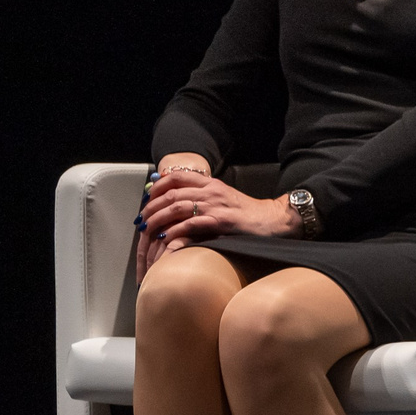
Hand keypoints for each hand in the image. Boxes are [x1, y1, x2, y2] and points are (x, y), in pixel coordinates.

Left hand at [138, 168, 296, 258]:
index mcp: (211, 184)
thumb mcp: (224, 198)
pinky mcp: (221, 222)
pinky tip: (166, 238)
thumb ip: (204, 196)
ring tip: (147, 229)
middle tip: (141, 219)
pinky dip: (175, 231)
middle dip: (152, 206)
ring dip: (158, 218)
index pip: (178, 176)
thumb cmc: (248, 214)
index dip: (157, 186)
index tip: (147, 198)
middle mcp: (211, 191)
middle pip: (172, 193)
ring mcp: (216, 206)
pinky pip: (191, 224)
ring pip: (177, 206)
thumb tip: (178, 201)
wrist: (273, 221)